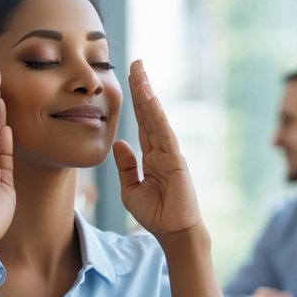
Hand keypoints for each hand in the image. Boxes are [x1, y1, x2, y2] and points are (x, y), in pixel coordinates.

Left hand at [113, 60, 204, 239]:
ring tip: (140, 72)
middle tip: (134, 63)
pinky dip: (157, 114)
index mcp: (151, 156)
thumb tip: (120, 143)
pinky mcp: (176, 159)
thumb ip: (126, 166)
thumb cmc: (155, 214)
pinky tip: (151, 97)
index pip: (141, 122)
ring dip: (148, 93)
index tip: (128, 80)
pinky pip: (164, 132)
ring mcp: (170, 152)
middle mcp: (161, 149)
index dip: (135, 102)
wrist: (173, 233)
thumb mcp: (131, 189)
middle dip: (141, 87)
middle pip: (149, 112)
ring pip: (156, 117)